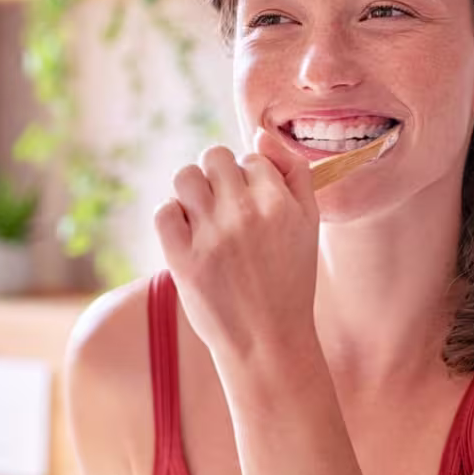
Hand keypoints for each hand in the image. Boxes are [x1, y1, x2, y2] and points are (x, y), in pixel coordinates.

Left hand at [154, 129, 319, 364]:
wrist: (269, 341)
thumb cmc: (291, 280)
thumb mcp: (310, 224)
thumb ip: (294, 173)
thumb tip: (260, 133)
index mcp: (279, 202)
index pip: (252, 157)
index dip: (250, 177)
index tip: (253, 204)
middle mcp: (244, 212)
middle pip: (214, 156)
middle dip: (219, 175)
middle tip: (226, 206)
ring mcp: (211, 236)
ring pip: (185, 177)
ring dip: (192, 190)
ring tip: (204, 215)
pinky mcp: (182, 259)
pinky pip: (163, 211)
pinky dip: (172, 216)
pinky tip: (188, 234)